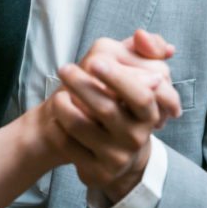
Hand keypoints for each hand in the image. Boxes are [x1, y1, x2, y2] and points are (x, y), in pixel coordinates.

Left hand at [51, 34, 180, 202]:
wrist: (111, 149)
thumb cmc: (120, 102)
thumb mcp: (136, 75)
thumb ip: (144, 50)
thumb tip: (141, 35)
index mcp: (149, 112)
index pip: (140, 94)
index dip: (118, 77)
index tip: (93, 60)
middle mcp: (136, 137)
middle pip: (107, 109)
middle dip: (83, 85)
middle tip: (64, 68)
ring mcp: (117, 157)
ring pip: (83, 126)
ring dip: (65, 106)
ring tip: (58, 94)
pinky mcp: (97, 172)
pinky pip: (69, 146)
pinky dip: (59, 128)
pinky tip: (57, 118)